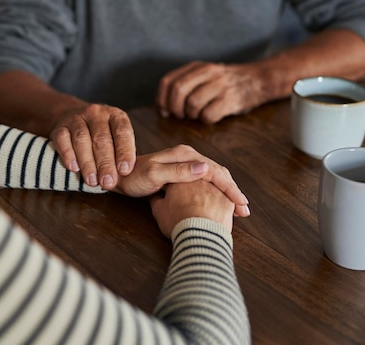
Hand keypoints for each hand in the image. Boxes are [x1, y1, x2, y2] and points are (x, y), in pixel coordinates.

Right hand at [50, 103, 136, 189]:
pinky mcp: (59, 127)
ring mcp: (76, 118)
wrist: (72, 116)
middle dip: (105, 163)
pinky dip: (68, 154)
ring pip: (82, 139)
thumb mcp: (116, 136)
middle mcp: (96, 114)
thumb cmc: (101, 134)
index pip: (122, 132)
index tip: (125, 170)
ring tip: (92, 181)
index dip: (124, 151)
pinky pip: (62, 139)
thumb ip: (121, 152)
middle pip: (101, 138)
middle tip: (108, 182)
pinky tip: (73, 168)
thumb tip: (126, 175)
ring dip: (87, 163)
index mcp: (115, 115)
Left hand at [114, 144, 249, 216]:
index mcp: (185, 154)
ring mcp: (186, 163)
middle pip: (218, 172)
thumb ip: (179, 171)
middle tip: (245, 210)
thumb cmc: (133, 177)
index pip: (214, 170)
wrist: (119, 176)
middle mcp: (188, 156)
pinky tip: (221, 204)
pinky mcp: (184, 172)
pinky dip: (217, 192)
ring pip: (214, 177)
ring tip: (239, 209)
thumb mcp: (155, 175)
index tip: (240, 203)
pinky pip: (206, 181)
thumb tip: (206, 168)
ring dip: (227, 192)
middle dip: (233, 191)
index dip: (229, 187)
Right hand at [151, 180, 235, 237]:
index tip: (180, 187)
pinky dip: (232, 200)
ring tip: (217, 199)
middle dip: (201, 181)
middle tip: (200, 191)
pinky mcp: (228, 199)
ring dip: (221, 188)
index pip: (182, 173)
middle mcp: (200, 178)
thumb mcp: (159, 211)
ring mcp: (215, 188)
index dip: (181, 180)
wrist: (197, 234)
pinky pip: (231, 197)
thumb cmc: (176, 222)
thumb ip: (157, 200)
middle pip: (202, 175)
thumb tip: (155, 197)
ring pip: (219, 184)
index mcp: (181, 178)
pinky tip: (234, 207)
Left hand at [156, 61, 265, 123]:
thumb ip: (185, 84)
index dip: (162, 99)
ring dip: (191, 115)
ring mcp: (220, 85)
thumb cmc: (225, 83)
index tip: (164, 111)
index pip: (168, 81)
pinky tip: (211, 116)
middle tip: (180, 116)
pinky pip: (208, 115)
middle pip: (178, 90)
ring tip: (197, 115)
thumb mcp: (205, 74)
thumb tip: (162, 106)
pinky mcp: (230, 99)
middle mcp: (207, 72)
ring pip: (192, 103)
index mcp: (197, 67)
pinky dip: (205, 119)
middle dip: (174, 108)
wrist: (258, 79)